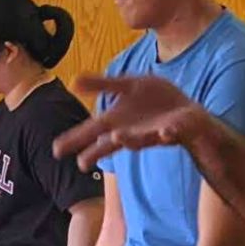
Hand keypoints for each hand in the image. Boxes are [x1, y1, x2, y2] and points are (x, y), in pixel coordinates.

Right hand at [53, 75, 215, 169]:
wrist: (188, 111)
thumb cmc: (156, 102)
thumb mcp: (128, 86)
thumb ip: (102, 84)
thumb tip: (73, 81)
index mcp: (119, 121)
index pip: (92, 132)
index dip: (75, 140)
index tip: (56, 151)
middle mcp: (132, 131)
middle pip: (111, 143)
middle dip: (97, 151)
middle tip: (82, 164)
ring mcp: (153, 132)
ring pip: (139, 139)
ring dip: (129, 140)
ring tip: (116, 138)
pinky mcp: (175, 129)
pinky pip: (170, 132)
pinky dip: (166, 133)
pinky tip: (164, 132)